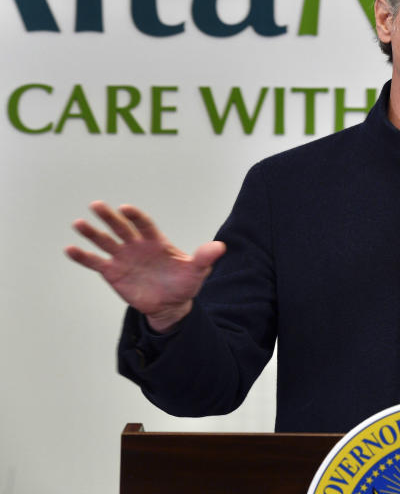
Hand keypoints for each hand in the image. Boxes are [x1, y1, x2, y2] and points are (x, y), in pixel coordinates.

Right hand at [65, 201, 224, 332]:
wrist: (170, 304)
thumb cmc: (184, 283)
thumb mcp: (197, 271)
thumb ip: (204, 258)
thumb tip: (220, 247)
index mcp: (156, 242)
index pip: (144, 225)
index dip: (135, 217)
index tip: (125, 208)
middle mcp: (137, 246)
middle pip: (121, 228)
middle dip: (110, 217)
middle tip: (96, 205)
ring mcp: (123, 258)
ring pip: (105, 242)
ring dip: (92, 233)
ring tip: (79, 224)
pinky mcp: (113, 272)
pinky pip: (96, 262)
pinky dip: (83, 257)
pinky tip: (70, 249)